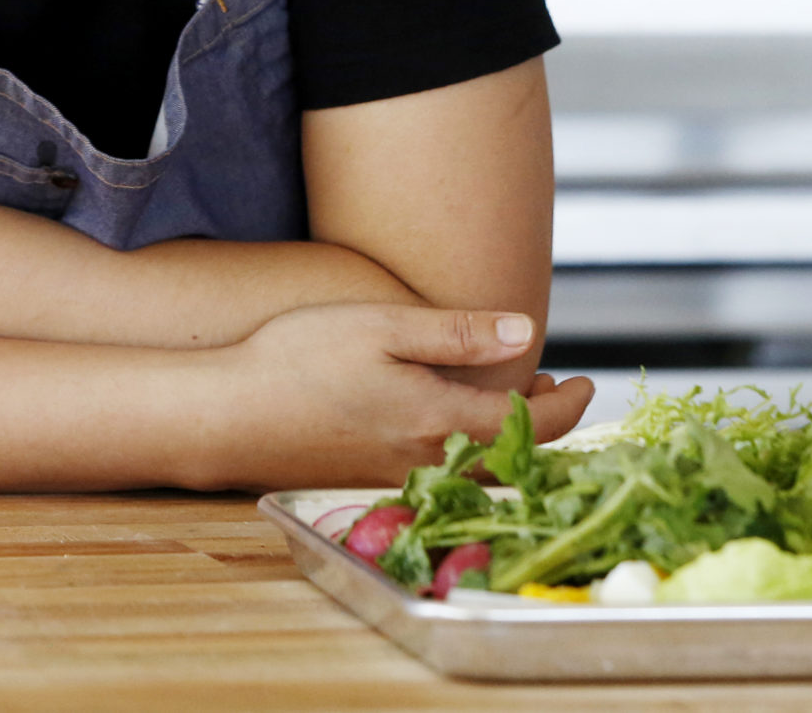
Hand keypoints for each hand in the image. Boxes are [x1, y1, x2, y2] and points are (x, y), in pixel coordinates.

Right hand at [201, 302, 594, 489]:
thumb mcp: (383, 326)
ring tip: (513, 405)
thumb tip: (526, 332)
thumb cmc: (298, 360)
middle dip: (544, 429)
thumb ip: (458, 333)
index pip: (532, 428)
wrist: (225, 416)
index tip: (586, 385)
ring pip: (475, 473)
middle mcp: (425, 463)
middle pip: (511, 460)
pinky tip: (449, 424)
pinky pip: (440, 477)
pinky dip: (466, 454)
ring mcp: (394, 480)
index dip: (569, 409)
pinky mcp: (366, 484)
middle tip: (558, 391)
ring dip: (506, 443)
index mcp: (439, 422)